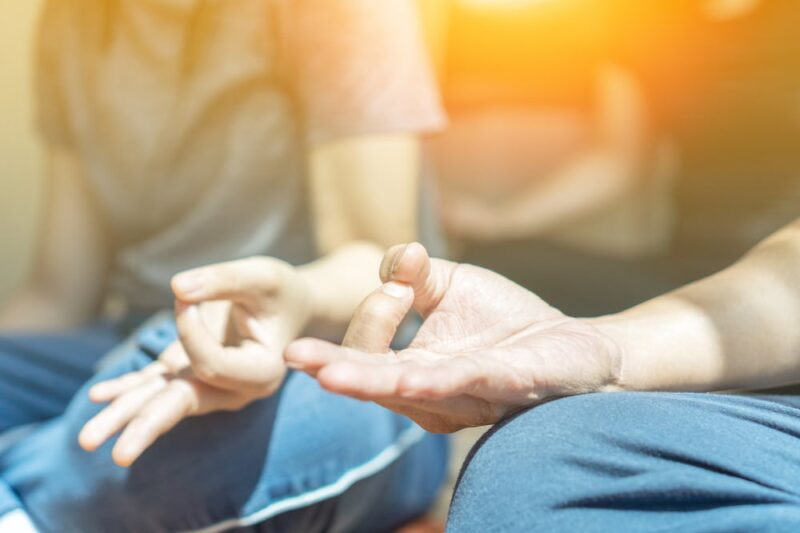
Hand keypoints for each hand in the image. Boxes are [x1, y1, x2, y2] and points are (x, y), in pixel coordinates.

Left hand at [79, 257, 311, 465]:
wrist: (287, 306)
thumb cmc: (280, 292)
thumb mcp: (262, 277)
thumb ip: (224, 281)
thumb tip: (177, 288)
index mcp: (262, 372)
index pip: (213, 365)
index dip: (191, 330)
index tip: (187, 294)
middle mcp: (234, 390)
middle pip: (185, 406)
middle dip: (148, 426)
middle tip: (120, 455)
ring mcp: (209, 386)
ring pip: (163, 403)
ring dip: (124, 418)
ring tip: (87, 440)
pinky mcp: (189, 376)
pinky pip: (154, 387)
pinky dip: (125, 390)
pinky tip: (97, 396)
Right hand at [285, 243, 623, 432]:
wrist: (575, 345)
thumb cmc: (507, 322)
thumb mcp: (452, 285)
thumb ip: (415, 273)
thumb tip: (396, 259)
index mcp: (412, 367)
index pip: (368, 352)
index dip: (370, 315)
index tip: (397, 284)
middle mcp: (430, 392)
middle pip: (374, 382)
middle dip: (336, 369)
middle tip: (296, 358)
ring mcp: (465, 394)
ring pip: (409, 391)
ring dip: (371, 381)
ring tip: (331, 375)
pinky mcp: (505, 386)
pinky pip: (465, 385)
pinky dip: (435, 382)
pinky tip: (409, 379)